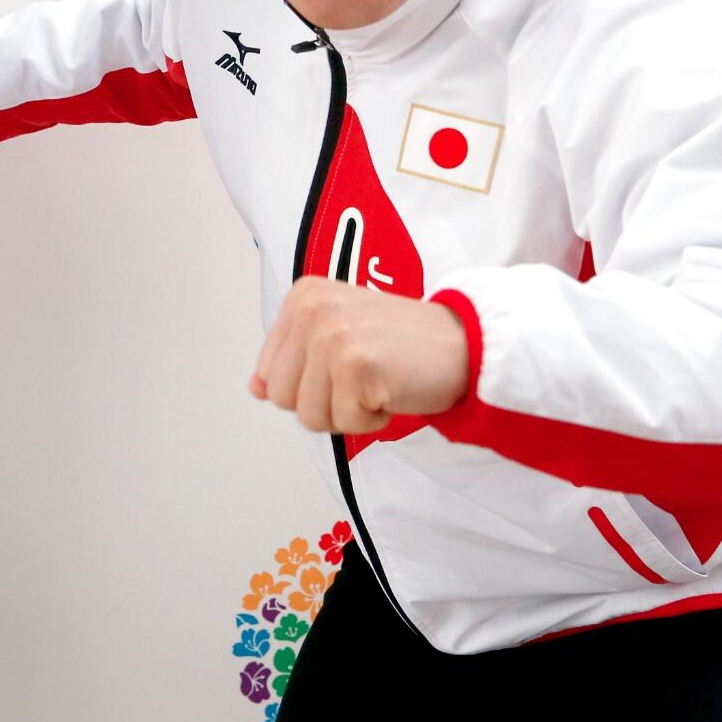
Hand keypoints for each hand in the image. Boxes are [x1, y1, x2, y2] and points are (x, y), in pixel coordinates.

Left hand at [250, 278, 470, 433]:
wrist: (465, 343)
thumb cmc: (404, 344)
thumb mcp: (338, 337)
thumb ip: (294, 360)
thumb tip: (256, 389)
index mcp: (302, 297)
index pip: (269, 373)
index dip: (308, 386)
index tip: (346, 365)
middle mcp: (311, 310)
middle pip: (283, 398)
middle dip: (324, 403)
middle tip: (364, 378)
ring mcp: (331, 335)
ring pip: (310, 417)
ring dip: (349, 413)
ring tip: (379, 382)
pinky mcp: (355, 365)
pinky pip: (346, 423)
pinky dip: (374, 419)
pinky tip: (394, 388)